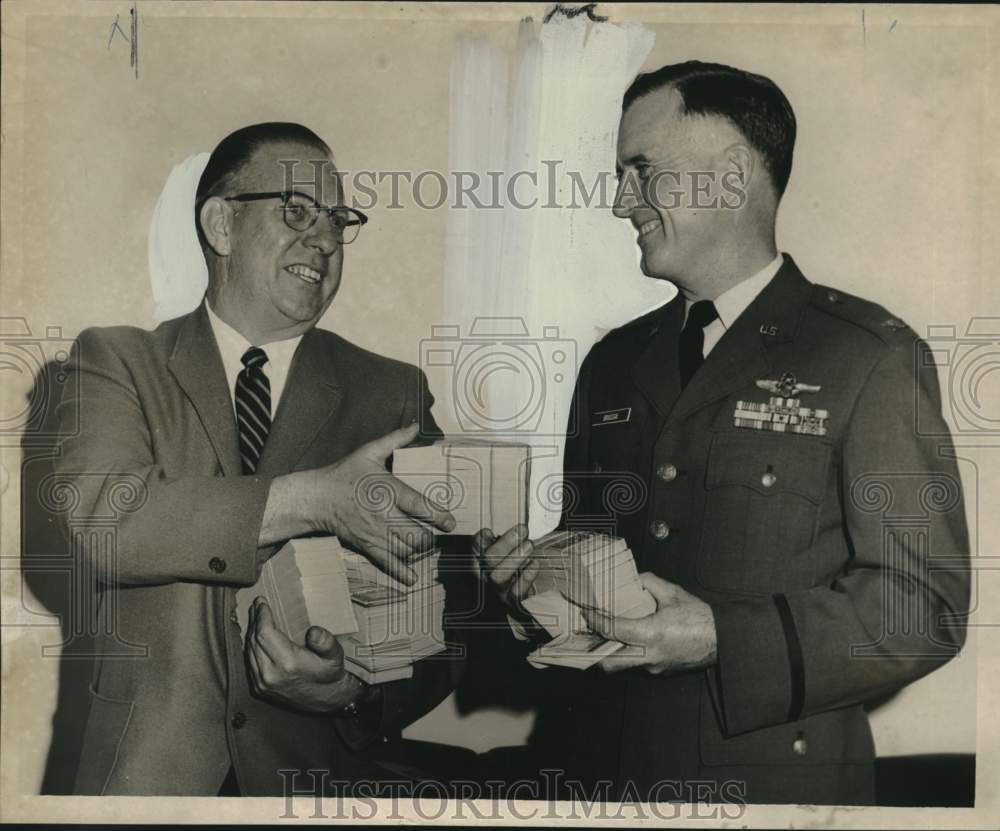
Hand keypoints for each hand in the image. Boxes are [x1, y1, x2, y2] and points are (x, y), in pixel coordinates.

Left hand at [245, 598, 365, 712]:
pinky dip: (251, 647)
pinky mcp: (260, 689)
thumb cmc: (330, 675)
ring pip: (248, 651)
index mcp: (287, 664)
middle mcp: (270, 675)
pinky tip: (257, 637)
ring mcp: (262, 684)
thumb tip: (313, 631)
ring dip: (252, 632)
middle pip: (253, 640)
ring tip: (257, 617)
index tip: (262, 602)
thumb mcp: (335, 655)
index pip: (265, 634)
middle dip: (255, 620)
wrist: (328, 700)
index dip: (261, 616)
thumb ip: (326, 642)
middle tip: (258, 605)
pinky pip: (249, 662)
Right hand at [301, 423, 455, 584]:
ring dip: (419, 551)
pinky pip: (386, 563)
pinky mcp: (366, 545)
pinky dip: (401, 573)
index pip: (419, 505)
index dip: (438, 515)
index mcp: (387, 490)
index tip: (450, 522)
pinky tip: (412, 578)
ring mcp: (374, 533)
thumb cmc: (345, 474)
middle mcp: (383, 515)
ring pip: (405, 550)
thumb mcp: (369, 452)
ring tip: (424, 545)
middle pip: (416, 534)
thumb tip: (415, 426)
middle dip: (430, 537)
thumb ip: (395, 439)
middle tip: (437, 534)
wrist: (316, 499)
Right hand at [472, 525, 538, 611]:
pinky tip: (534, 563)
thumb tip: (492, 533)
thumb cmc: (507, 566)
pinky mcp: (512, 601)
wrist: (514, 595)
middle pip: (489, 560)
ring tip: (529, 545)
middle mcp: (485, 576)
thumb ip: (496, 540)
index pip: (476, 547)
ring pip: (500, 576)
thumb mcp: (501, 551)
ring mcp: (498, 590)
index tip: (491, 531)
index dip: (482, 539)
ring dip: (516, 558)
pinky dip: (527, 576)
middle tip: (522, 530)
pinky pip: (517, 591)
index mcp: (479, 560)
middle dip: (506, 543)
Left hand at [584, 573, 717, 675]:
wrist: (723, 641)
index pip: (612, 630)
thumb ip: (650, 583)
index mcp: (650, 634)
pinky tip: (631, 641)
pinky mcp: (662, 671)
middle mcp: (649, 655)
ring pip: (624, 666)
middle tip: (589, 635)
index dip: (595, 621)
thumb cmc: (701, 619)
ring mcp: (655, 666)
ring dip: (613, 653)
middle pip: (609, 663)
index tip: (587, 613)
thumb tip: (636, 579)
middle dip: (595, 651)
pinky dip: (631, 655)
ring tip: (607, 637)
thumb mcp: (673, 594)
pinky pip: (639, 665)